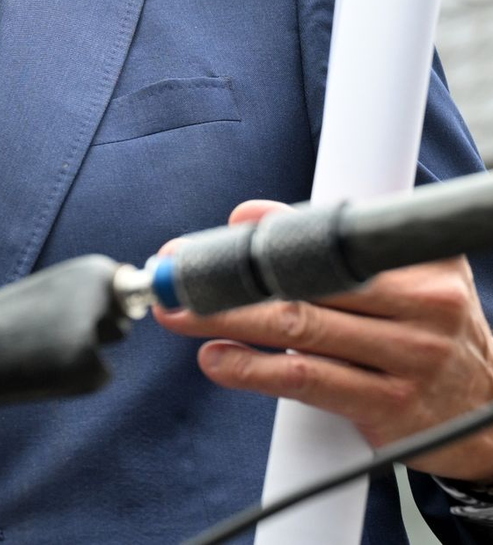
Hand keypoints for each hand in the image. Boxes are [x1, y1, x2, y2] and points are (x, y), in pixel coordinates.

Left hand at [154, 200, 492, 480]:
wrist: (486, 419)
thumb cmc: (423, 331)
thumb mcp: (401, 276)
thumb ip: (332, 244)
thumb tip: (248, 216)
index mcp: (420, 262)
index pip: (333, 237)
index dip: (272, 229)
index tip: (221, 231)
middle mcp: (421, 305)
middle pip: (303, 282)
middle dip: (226, 276)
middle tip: (173, 274)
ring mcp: (408, 359)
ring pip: (296, 329)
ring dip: (223, 319)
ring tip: (176, 312)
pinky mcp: (391, 408)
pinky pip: (306, 382)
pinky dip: (252, 370)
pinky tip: (217, 359)